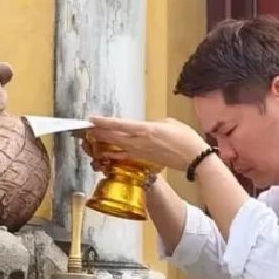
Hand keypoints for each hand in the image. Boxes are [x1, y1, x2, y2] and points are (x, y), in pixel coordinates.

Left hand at [87, 115, 209, 171]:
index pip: (119, 125)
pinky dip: (113, 155)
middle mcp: (139, 141)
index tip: (91, 119)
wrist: (193, 158)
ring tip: (91, 139)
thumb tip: (145, 127)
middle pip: (113, 136)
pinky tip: (104, 154)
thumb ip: (153, 124)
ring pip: (116, 147)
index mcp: (145, 129)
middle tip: (85, 128)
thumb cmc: (185, 138)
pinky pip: (124, 156)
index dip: (103, 122)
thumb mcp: (168, 123)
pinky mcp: (143, 159)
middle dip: (98, 132)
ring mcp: (140, 152)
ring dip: (103, 143)